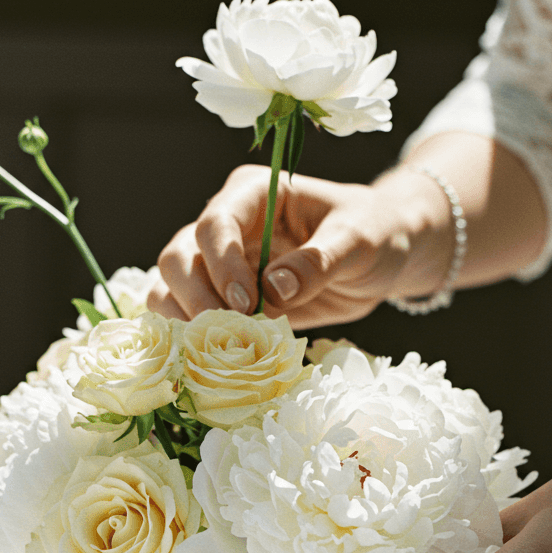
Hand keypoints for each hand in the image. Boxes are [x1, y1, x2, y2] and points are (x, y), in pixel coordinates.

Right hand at [149, 164, 448, 328]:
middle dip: (195, 298)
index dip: (223, 266)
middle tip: (230, 333)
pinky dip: (190, 338)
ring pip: (170, 287)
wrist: (381, 255)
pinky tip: (213, 359)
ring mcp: (219, 264)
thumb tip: (274, 289)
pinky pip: (186, 315)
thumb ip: (318, 261)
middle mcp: (226, 225)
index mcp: (253, 193)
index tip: (249, 303)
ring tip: (219, 349)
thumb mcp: (358, 240)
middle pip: (178, 257)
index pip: (215, 224)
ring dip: (185, 320)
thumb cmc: (373, 233)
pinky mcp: (224, 299)